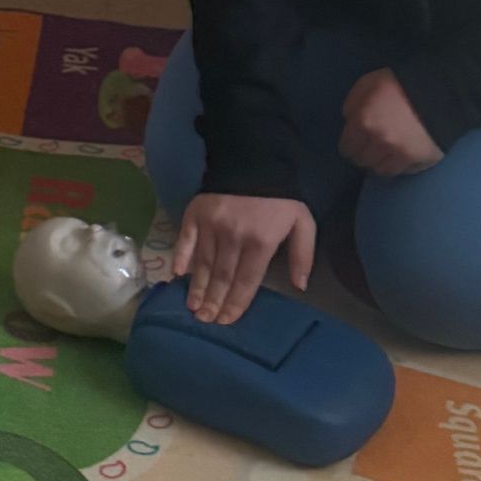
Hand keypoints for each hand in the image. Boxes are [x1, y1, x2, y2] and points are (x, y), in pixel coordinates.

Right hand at [171, 193, 315, 326]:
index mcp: (260, 243)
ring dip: (197, 287)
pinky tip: (177, 275)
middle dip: (213, 302)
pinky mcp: (195, 215)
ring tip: (192, 307)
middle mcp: (233, 238)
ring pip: (203, 264)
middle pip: (222, 277)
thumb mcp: (302, 223)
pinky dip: (181, 258)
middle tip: (205, 320)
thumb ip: (302, 254)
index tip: (226, 320)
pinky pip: (185, 241)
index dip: (236, 304)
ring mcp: (211, 226)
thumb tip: (299, 286)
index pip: (246, 282)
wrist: (254, 160)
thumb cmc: (279, 198)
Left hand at [340, 69, 442, 177]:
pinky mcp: (422, 160)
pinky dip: (401, 165)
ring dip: (381, 162)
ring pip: (382, 170)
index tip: (355, 141)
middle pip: (363, 161)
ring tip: (386, 152)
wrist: (440, 89)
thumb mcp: (366, 84)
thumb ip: (352, 106)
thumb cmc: (398, 83)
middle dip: (364, 154)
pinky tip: (402, 154)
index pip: (346, 148)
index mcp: (364, 124)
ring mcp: (402, 155)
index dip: (350, 144)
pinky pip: (404, 172)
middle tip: (370, 146)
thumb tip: (350, 124)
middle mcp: (380, 143)